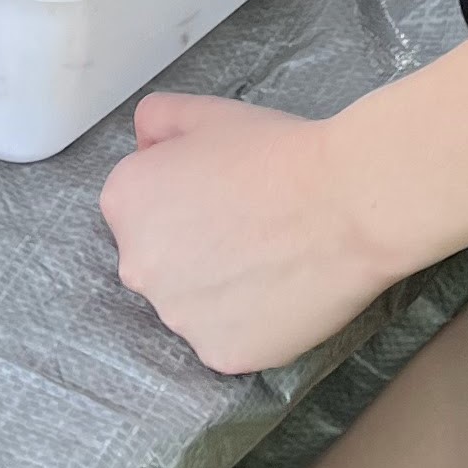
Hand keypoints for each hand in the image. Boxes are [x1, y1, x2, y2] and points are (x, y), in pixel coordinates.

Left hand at [101, 94, 403, 375]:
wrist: (342, 204)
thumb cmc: (275, 154)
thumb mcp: (204, 113)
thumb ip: (156, 121)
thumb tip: (146, 147)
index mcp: (124, 202)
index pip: (142, 203)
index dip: (185, 194)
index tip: (221, 190)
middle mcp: (136, 265)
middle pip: (159, 256)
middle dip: (193, 244)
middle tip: (247, 224)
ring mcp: (177, 317)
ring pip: (191, 302)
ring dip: (218, 286)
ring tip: (269, 257)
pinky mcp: (220, 354)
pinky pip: (226, 338)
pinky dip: (248, 321)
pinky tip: (279, 291)